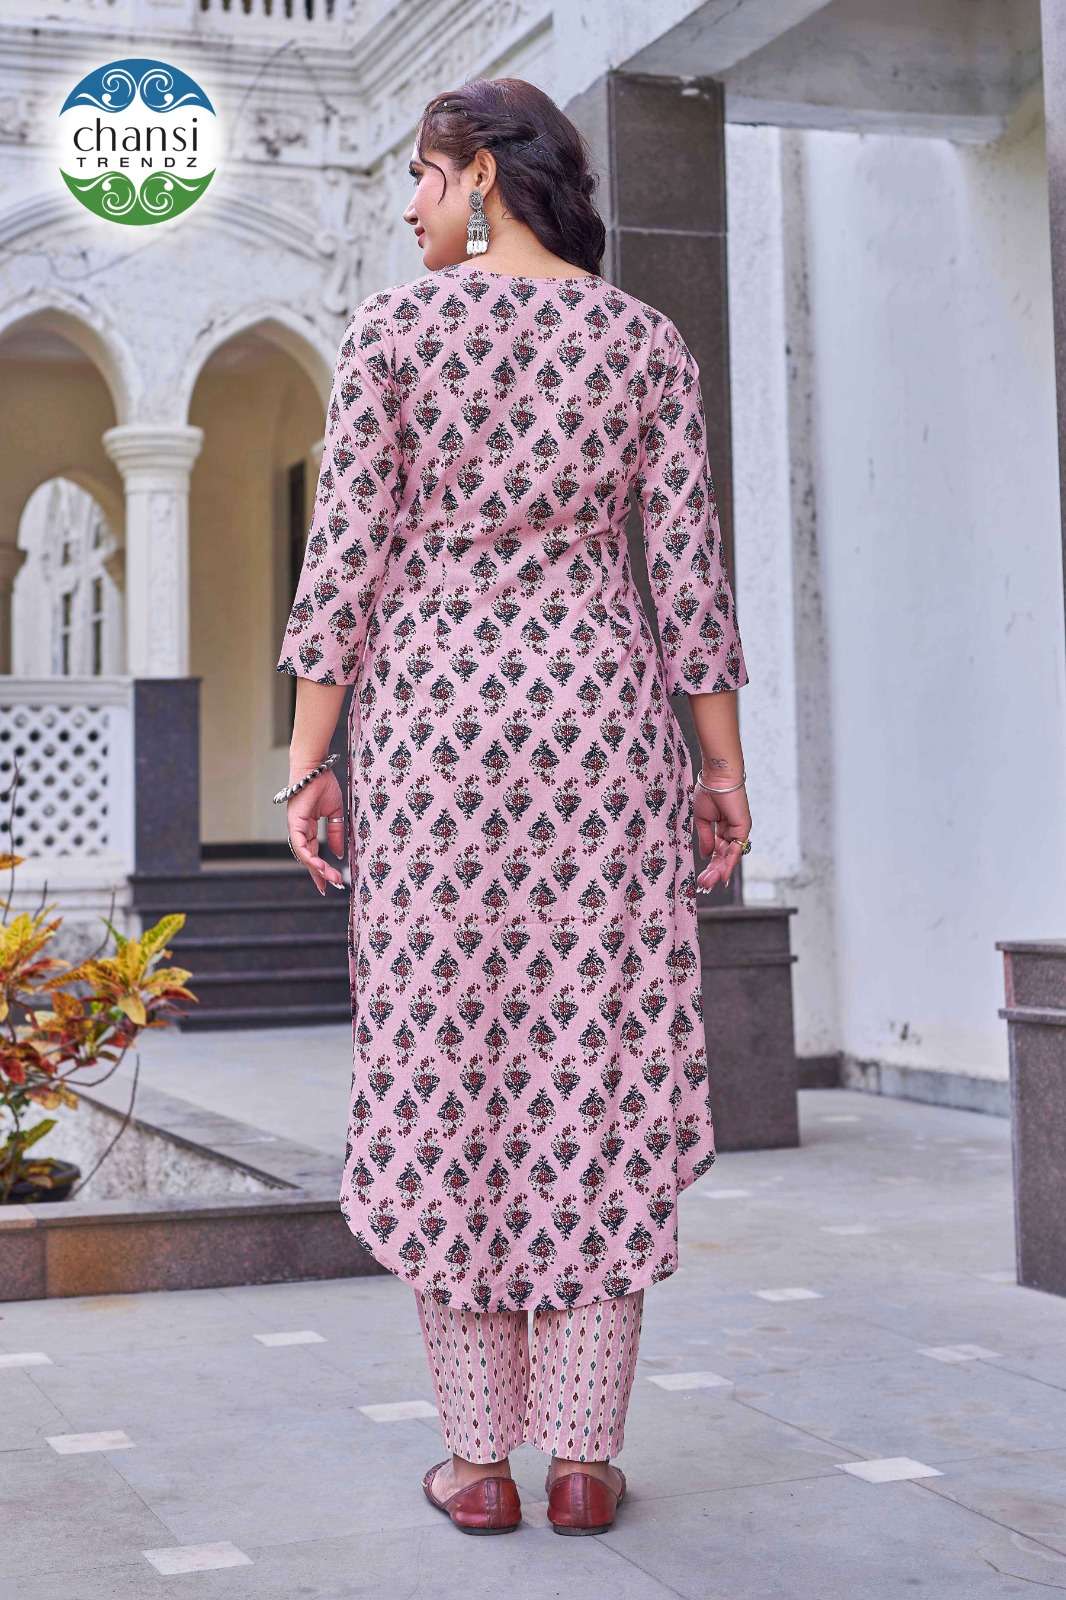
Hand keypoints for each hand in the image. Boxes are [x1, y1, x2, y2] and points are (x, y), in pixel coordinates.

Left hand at [286, 769, 345, 893]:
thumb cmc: (323, 784)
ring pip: (303, 854)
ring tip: (330, 878)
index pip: (312, 852)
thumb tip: (338, 854)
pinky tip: (319, 866)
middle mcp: (299, 829)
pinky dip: (309, 856)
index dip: (320, 868)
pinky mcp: (294, 822)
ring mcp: (295, 826)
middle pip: (307, 857)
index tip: (329, 882)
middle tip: (329, 887)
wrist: (316, 767)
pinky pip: (300, 844)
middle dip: (318, 874)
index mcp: (307, 827)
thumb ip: (335, 834)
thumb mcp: (334, 814)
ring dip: (317, 868)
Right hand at [693, 778, 750, 891]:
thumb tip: (706, 856)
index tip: (701, 879)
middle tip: (704, 885)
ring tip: (709, 883)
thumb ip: (706, 838)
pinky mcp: (743, 828)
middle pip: (723, 857)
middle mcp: (732, 832)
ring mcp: (739, 831)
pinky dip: (730, 863)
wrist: (716, 777)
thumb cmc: (708, 792)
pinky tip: (723, 875)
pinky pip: (736, 850)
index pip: (717, 852)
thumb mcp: (702, 820)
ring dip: (719, 871)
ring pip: (729, 857)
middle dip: (713, 872)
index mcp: (722, 828)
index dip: (710, 865)